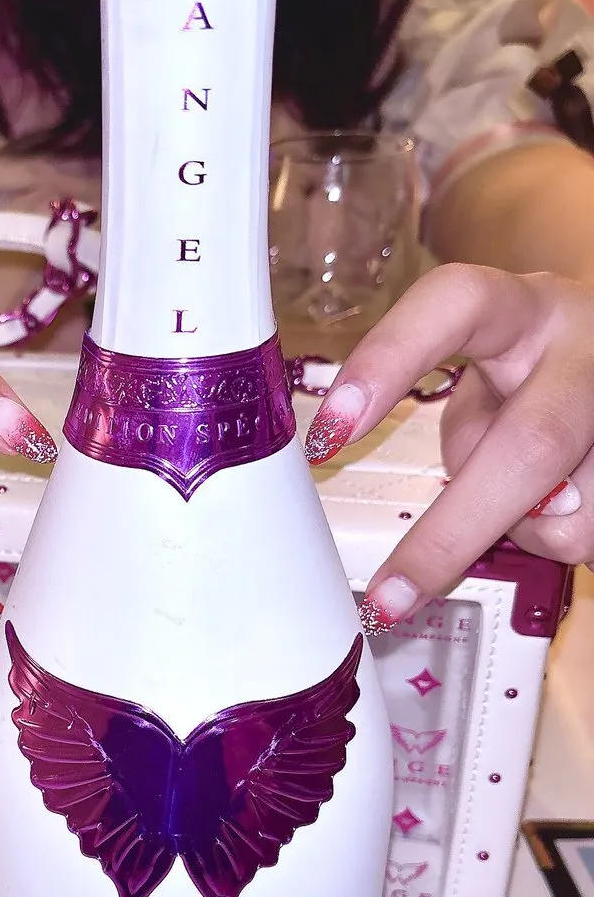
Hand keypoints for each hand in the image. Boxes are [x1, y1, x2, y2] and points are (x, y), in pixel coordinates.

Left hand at [304, 264, 593, 630]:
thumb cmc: (538, 376)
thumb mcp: (491, 380)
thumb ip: (467, 430)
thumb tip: (442, 533)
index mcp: (522, 310)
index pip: (455, 303)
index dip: (389, 362)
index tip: (328, 433)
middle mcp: (585, 345)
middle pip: (530, 446)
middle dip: (452, 534)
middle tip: (391, 593)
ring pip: (570, 512)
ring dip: (529, 531)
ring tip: (536, 490)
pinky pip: (589, 536)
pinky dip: (563, 539)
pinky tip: (569, 498)